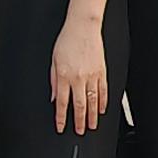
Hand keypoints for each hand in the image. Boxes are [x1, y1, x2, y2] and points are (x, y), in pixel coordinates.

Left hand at [49, 16, 109, 134]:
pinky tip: (102, 109)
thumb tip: (54, 97)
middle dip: (80, 121)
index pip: (63, 103)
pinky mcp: (102, 71)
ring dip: (93, 116)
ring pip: (93, 101)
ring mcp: (92, 75)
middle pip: (80, 106)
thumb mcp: (54, 60)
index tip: (61, 127)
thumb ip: (54, 81)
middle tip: (81, 131)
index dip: (62, 118)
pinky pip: (103, 91)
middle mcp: (79, 78)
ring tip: (92, 125)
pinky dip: (103, 102)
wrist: (83, 26)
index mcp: (64, 76)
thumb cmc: (67, 40)